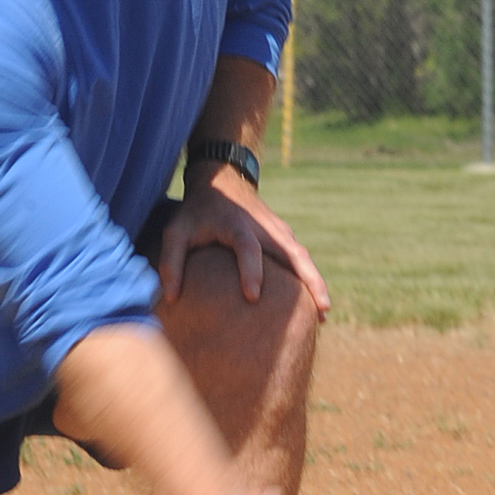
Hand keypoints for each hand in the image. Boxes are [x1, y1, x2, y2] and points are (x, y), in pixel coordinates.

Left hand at [158, 168, 330, 318]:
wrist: (223, 180)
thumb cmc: (197, 212)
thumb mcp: (176, 231)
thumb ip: (171, 262)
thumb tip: (170, 298)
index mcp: (238, 226)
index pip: (248, 249)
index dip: (251, 271)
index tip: (253, 298)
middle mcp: (265, 228)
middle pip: (294, 253)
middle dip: (308, 281)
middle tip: (319, 310)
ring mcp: (279, 231)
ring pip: (303, 257)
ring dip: (316, 283)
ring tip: (323, 314)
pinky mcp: (285, 237)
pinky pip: (301, 259)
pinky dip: (310, 278)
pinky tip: (315, 304)